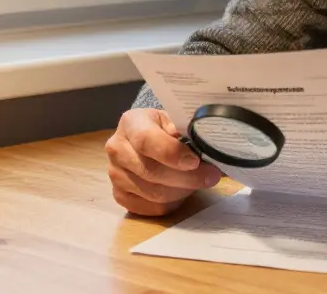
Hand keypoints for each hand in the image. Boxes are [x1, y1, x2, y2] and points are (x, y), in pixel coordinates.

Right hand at [104, 108, 223, 216]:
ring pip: (153, 193)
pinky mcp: (120, 195)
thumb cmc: (166, 128)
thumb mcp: (175, 119)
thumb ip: (185, 130)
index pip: (146, 140)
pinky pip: (150, 208)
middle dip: (186, 177)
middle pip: (151, 171)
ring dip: (182, 191)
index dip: (172, 153)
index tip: (195, 161)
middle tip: (211, 176)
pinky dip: (172, 203)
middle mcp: (117, 148)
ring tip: (198, 182)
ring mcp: (115, 174)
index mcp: (131, 123)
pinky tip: (183, 191)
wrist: (147, 139)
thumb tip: (205, 145)